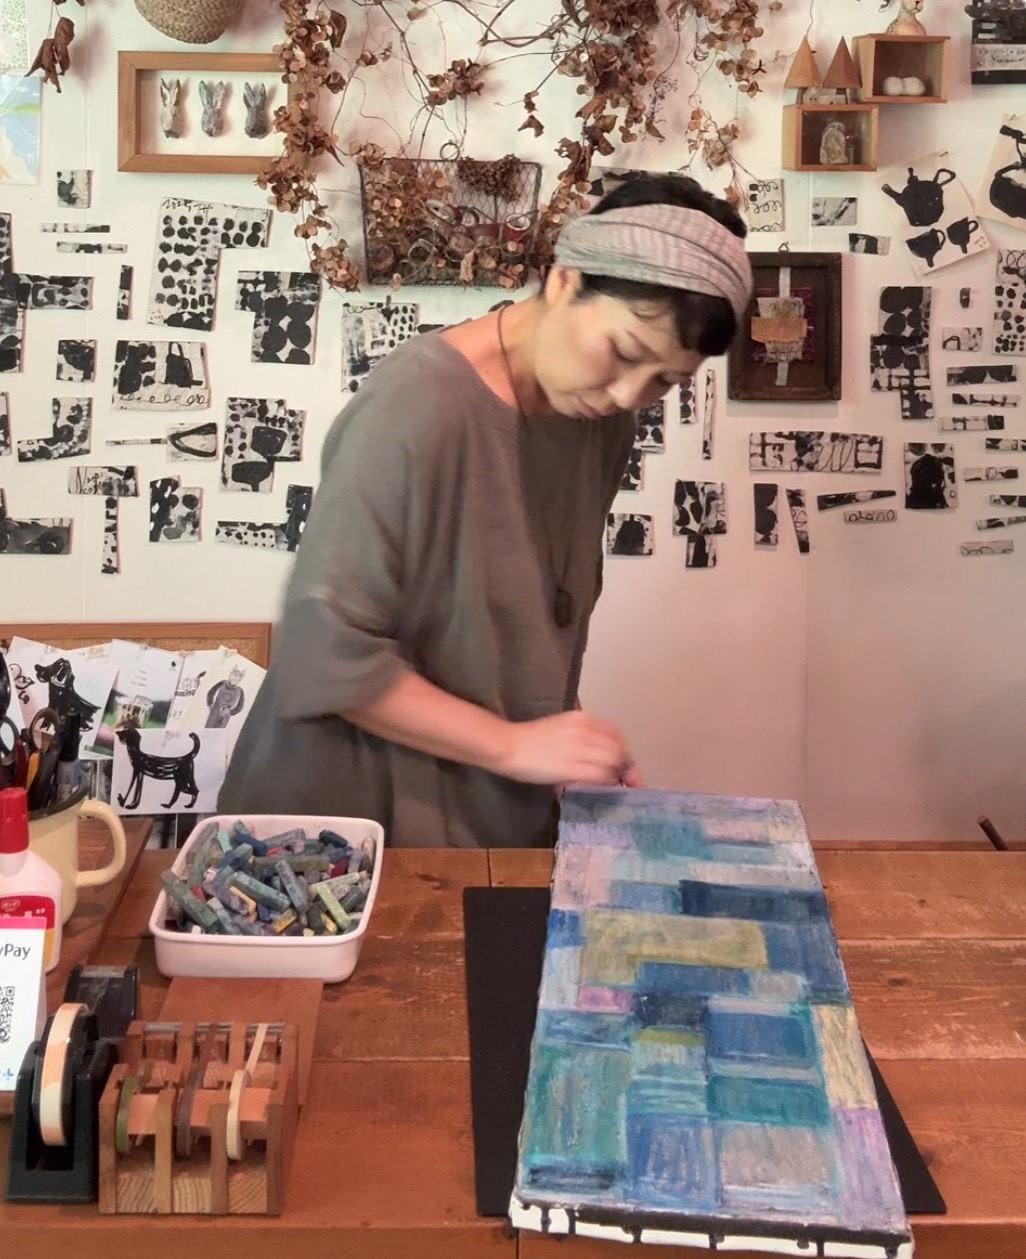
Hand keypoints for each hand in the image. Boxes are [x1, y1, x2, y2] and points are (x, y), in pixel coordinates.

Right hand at [499, 710, 637, 786]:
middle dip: (628, 766)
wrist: (508, 745)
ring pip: (614, 762)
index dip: (624, 750)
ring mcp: (579, 748)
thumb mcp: (560, 728)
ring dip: (619, 775)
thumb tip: (596, 755)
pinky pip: (601, 775)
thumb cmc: (529, 738)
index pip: (615, 734)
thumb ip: (580, 737)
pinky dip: (608, 781)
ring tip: (619, 786)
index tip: (627, 764)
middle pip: (619, 748)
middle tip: (631, 781)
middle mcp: (585, 730)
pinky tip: (605, 787)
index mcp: (582, 718)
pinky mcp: (573, 766)